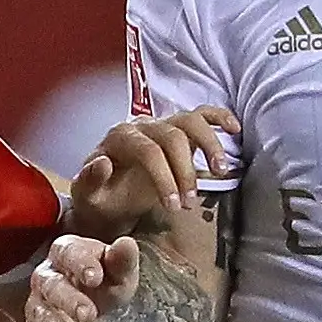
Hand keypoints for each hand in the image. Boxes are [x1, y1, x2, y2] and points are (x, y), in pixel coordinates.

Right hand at [25, 232, 140, 321]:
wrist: (98, 310)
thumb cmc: (108, 282)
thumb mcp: (121, 272)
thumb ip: (123, 260)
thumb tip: (127, 244)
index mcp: (67, 253)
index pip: (68, 253)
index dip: (79, 263)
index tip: (95, 277)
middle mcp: (46, 278)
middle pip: (50, 286)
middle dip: (68, 301)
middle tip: (89, 316)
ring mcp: (38, 308)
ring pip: (40, 319)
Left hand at [70, 108, 240, 237]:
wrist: (106, 197)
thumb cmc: (99, 197)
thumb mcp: (87, 195)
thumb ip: (89, 179)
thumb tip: (103, 162)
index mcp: (119, 137)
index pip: (148, 150)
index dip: (164, 178)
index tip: (173, 207)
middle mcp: (142, 125)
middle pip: (173, 137)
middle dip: (185, 171)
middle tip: (190, 203)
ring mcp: (162, 124)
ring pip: (191, 121)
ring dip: (209, 144)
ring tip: (221, 170)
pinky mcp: (179, 130)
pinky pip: (202, 115)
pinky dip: (219, 118)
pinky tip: (234, 130)